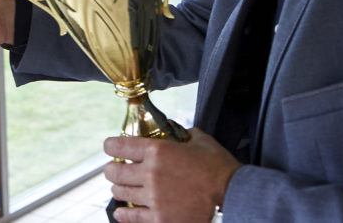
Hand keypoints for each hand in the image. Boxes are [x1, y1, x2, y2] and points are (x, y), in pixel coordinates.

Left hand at [102, 128, 239, 221]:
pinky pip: (132, 216)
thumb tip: (176, 129)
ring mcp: (153, 198)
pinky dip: (124, 214)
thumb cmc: (218, 167)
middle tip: (113, 170)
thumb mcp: (200, 140)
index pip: (119, 146)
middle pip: (114, 172)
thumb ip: (183, 133)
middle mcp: (150, 174)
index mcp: (157, 151)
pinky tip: (122, 212)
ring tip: (122, 188)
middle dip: (111, 170)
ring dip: (118, 189)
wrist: (233, 194)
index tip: (109, 147)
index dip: (110, 146)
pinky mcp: (160, 218)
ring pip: (120, 193)